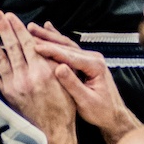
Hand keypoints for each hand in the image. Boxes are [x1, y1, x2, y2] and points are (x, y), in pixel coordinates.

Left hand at [0, 11, 75, 139]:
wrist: (52, 134)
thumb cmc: (64, 108)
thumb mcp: (66, 83)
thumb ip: (55, 64)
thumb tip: (45, 45)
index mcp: (43, 72)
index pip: (28, 44)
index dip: (19, 28)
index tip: (11, 16)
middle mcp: (26, 77)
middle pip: (12, 47)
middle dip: (3, 28)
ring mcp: (13, 86)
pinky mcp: (6, 94)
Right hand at [27, 22, 140, 143]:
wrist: (114, 115)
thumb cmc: (102, 111)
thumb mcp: (86, 101)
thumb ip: (73, 84)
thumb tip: (59, 68)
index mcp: (95, 66)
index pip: (69, 55)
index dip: (51, 50)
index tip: (34, 47)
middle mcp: (93, 58)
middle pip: (66, 46)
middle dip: (47, 38)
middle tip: (29, 30)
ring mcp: (90, 58)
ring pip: (66, 45)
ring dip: (49, 36)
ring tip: (33, 28)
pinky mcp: (86, 61)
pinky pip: (69, 49)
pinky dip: (57, 40)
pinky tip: (48, 29)